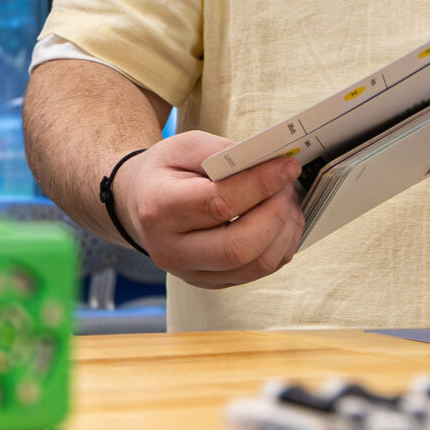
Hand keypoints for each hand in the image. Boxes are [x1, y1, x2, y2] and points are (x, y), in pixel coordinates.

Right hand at [114, 131, 305, 289]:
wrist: (140, 203)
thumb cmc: (166, 172)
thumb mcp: (185, 146)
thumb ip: (226, 152)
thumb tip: (272, 164)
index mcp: (159, 208)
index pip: (218, 204)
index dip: (259, 185)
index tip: (287, 167)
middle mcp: (171, 250)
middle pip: (238, 247)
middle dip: (276, 214)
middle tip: (288, 187)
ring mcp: (190, 273)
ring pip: (254, 266)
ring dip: (284, 232)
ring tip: (287, 202)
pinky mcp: (210, 282)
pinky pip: (257, 272)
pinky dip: (280, 247)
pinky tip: (281, 222)